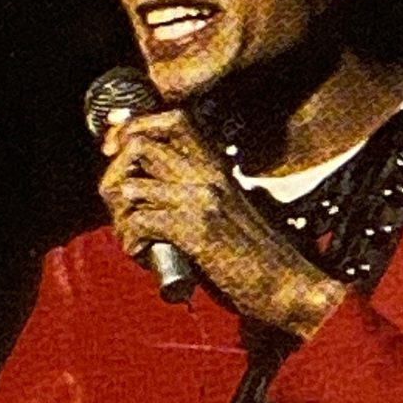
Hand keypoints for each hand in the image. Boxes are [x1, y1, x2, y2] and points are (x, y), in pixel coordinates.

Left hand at [99, 109, 345, 336]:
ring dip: (120, 217)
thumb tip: (144, 185)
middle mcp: (208, 174)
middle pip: (139, 145)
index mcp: (216, 166)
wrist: (286, 283)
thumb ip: (193, 190)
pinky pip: (140, 222)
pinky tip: (143, 253)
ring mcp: (202, 200)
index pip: (170, 120)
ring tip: (132, 237)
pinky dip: (132, 241)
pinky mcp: (196, 230)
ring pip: (130, 186)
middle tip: (119, 208)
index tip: (116, 150)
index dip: (134, 127)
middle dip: (115, 176)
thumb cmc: (256, 254)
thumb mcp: (225, 208)